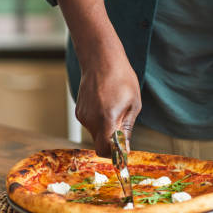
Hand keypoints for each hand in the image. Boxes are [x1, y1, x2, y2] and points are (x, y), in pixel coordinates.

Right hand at [57, 0, 140, 156]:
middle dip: (112, 141)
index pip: (104, 151)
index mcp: (106, 120)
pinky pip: (91, 124)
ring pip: (96, 134)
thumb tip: (125, 150)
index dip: (114, 154)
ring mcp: (82, 116)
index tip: (123, 150)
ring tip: (115, 107)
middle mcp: (90, 120)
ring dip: (106, 129)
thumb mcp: (133, 105)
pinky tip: (105, 104)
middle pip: (100, 144)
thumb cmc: (121, 79)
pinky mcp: (79, 112)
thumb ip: (127, 130)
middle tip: (123, 124)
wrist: (100, 59)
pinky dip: (100, 121)